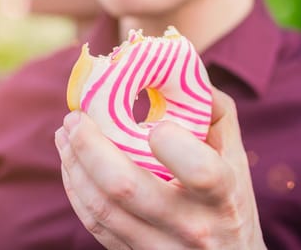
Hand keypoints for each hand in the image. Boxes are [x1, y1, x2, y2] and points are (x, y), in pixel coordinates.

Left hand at [55, 88, 266, 248]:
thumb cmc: (231, 200)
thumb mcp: (235, 157)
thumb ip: (214, 111)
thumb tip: (178, 68)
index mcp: (223, 196)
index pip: (200, 171)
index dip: (171, 142)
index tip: (153, 122)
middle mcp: (192, 227)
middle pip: (125, 187)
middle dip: (90, 145)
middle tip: (75, 118)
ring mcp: (160, 247)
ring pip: (101, 207)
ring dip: (74, 165)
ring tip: (65, 135)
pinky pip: (95, 225)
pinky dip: (76, 190)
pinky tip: (72, 166)